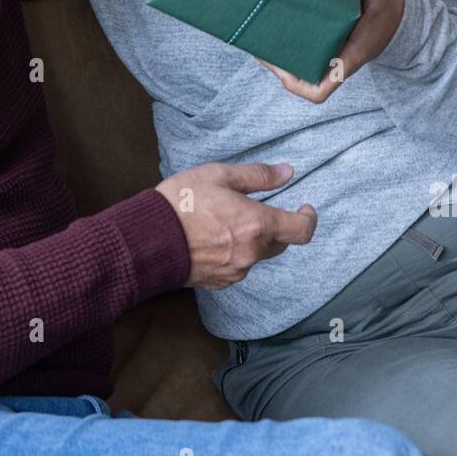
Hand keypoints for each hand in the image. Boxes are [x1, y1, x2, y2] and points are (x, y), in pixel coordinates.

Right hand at [155, 161, 316, 290]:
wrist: (147, 240)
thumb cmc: (181, 202)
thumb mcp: (219, 175)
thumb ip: (257, 175)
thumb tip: (287, 172)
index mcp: (258, 225)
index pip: (302, 230)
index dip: (309, 218)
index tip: (304, 207)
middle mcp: (252, 253)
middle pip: (280, 243)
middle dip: (274, 226)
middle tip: (251, 208)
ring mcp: (236, 271)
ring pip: (257, 255)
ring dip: (251, 240)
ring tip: (222, 221)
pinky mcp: (219, 282)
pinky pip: (237, 266)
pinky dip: (233, 253)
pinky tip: (211, 238)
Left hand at [260, 0, 404, 103]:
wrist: (397, 12)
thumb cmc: (387, 7)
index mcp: (346, 59)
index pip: (320, 90)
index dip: (299, 87)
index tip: (282, 71)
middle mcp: (334, 60)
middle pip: (300, 75)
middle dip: (278, 63)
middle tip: (259, 41)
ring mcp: (328, 51)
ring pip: (299, 60)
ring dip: (280, 48)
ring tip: (259, 29)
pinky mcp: (325, 39)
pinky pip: (304, 45)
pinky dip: (290, 35)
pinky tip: (277, 17)